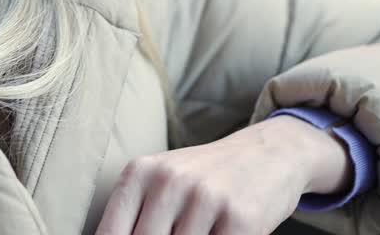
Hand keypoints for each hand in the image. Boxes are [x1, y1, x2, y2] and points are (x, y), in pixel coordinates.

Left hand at [96, 116, 349, 234]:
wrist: (268, 152)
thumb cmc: (206, 178)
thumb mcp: (162, 181)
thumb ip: (135, 216)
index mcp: (140, 172)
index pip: (111, 233)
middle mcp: (169, 180)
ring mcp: (205, 197)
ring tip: (200, 229)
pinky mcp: (240, 217)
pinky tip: (220, 233)